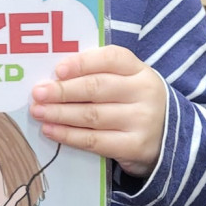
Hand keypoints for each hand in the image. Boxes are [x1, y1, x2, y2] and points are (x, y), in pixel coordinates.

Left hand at [29, 46, 167, 180]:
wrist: (167, 139)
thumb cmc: (134, 104)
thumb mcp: (127, 83)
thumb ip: (98, 75)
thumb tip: (54, 77)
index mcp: (139, 70)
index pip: (111, 59)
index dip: (82, 63)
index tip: (57, 70)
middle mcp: (144, 92)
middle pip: (97, 88)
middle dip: (63, 90)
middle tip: (38, 93)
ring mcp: (141, 120)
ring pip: (92, 115)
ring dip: (60, 113)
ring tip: (38, 111)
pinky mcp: (134, 146)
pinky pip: (94, 140)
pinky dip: (68, 135)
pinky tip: (50, 130)